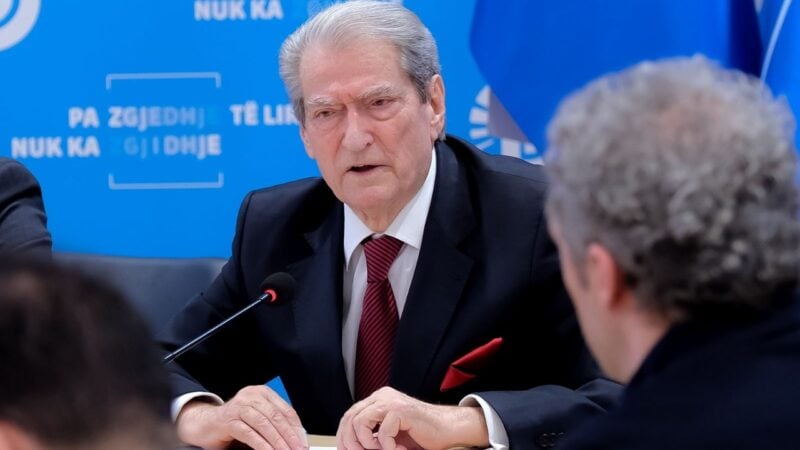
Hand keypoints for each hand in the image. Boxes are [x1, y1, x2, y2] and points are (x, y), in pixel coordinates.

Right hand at [176, 385, 307, 449]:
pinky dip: (262, 445)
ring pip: (264, 425)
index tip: (303, 441)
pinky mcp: (229, 419)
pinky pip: (249, 433)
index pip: (286, 410)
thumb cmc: (234, 422)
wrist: (205, 425)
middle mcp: (251, 395)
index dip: (297, 428)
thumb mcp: (258, 419)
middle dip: (290, 436)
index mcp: (262, 393)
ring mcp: (239, 406)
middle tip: (298, 449)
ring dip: (278, 442)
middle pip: (277, 417)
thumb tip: (296, 438)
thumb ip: (274, 423)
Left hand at [336, 387, 488, 449]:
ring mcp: (391, 401)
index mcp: (378, 400)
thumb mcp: (389, 435)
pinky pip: (382, 432)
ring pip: (360, 422)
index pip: (350, 415)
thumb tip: (351, 448)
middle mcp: (382, 397)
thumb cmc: (422, 435)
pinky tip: (401, 449)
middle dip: (352, 442)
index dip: (344, 436)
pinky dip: (388, 447)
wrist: (448, 430)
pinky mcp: (401, 410)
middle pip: (351, 418)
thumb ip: (372, 436)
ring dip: (367, 444)